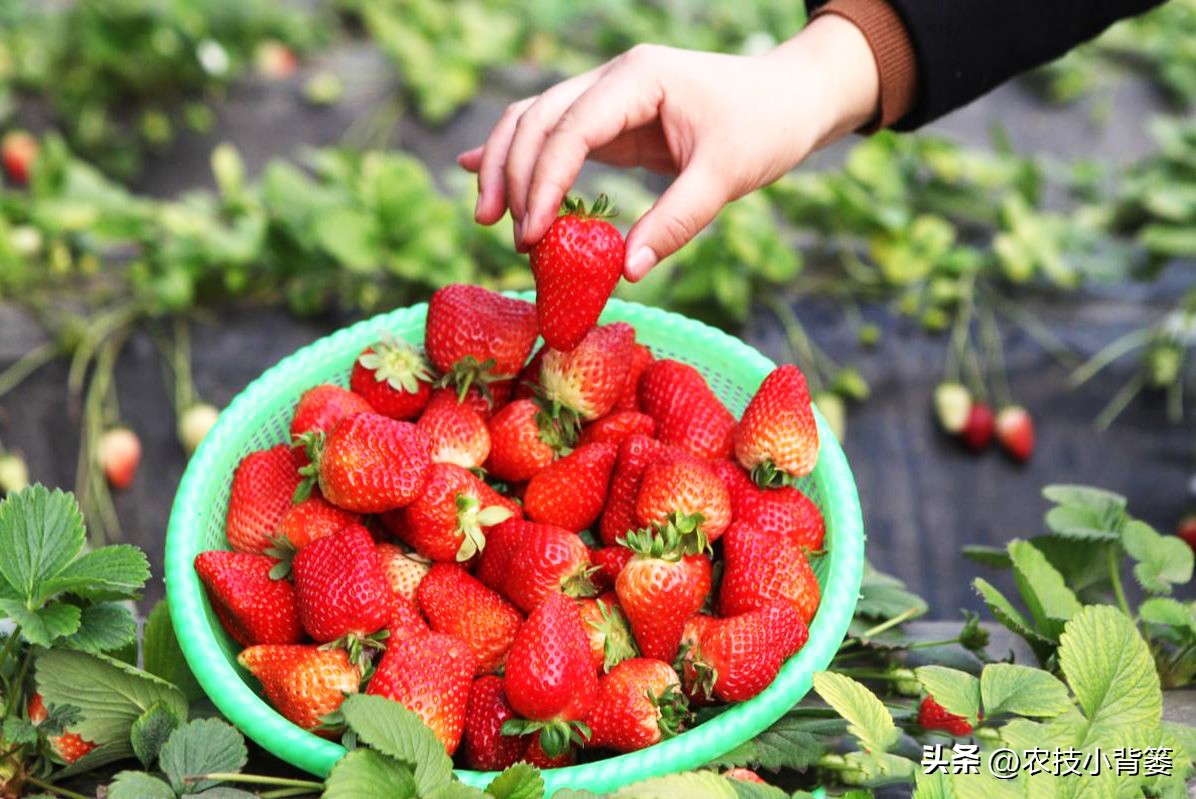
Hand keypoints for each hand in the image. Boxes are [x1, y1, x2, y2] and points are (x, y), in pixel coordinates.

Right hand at [458, 14, 880, 280]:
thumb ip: (676, 221)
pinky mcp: (611, 118)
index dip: (544, 183)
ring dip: (506, 164)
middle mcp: (613, 79)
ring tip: (488, 217)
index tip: (532, 236)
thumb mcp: (726, 177)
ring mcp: (608, 95)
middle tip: (511, 239)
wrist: (790, 98)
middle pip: (537, 119)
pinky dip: (520, 154)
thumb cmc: (764, 128)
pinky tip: (479, 174)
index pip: (570, 128)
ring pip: (534, 120)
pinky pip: (553, 131)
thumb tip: (627, 272)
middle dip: (513, 176)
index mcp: (638, 78)